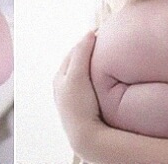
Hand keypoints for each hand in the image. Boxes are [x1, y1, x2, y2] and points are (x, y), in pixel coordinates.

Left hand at [53, 31, 101, 149]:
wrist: (85, 135)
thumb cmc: (79, 105)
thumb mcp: (77, 75)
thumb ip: (82, 53)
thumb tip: (90, 33)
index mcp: (60, 76)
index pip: (74, 51)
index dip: (87, 41)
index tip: (102, 33)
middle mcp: (63, 85)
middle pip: (78, 62)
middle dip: (89, 52)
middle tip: (107, 43)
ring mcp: (73, 96)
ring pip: (84, 74)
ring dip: (93, 65)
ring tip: (108, 58)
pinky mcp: (83, 105)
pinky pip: (90, 85)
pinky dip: (96, 77)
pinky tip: (106, 79)